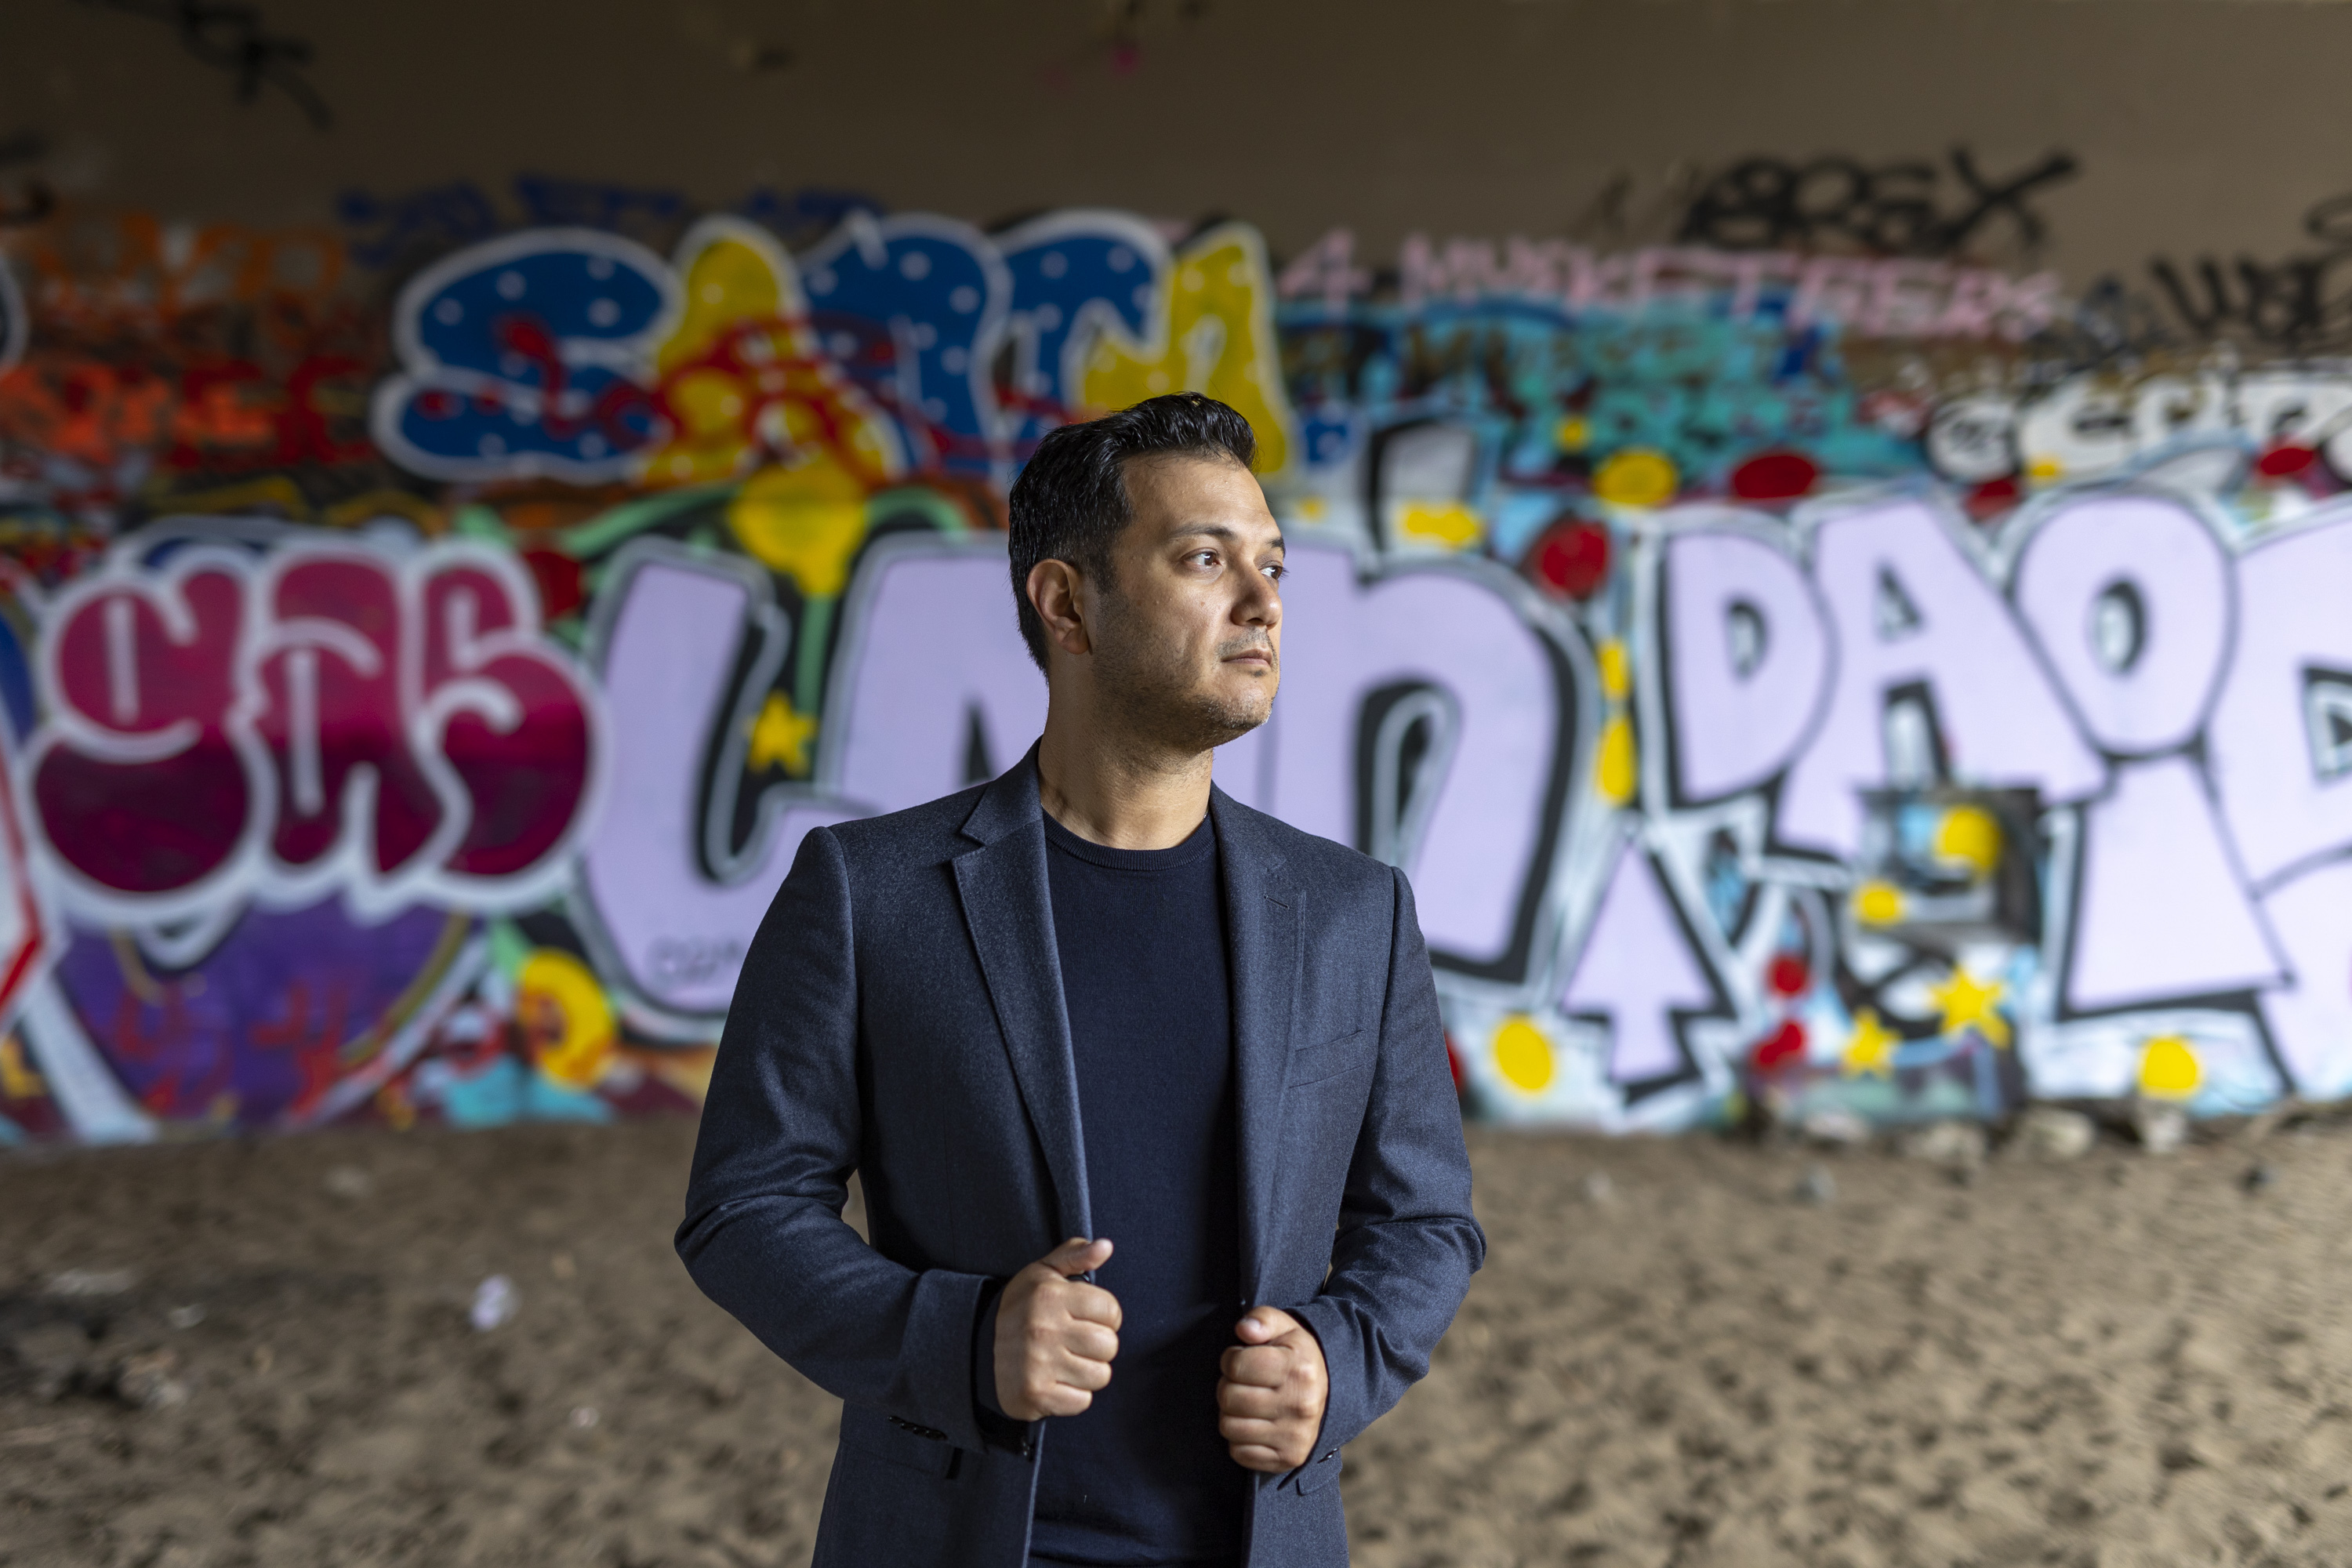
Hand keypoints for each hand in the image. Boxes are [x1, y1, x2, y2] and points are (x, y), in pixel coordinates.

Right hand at [992, 1237, 1121, 1419]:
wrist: (979, 1350)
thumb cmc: (1022, 1309)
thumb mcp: (1043, 1272)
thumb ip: (1076, 1255)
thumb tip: (1105, 1246)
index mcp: (1049, 1296)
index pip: (1110, 1310)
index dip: (1105, 1315)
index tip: (1087, 1317)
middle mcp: (1043, 1329)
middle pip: (1109, 1345)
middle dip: (1099, 1345)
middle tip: (1077, 1342)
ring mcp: (1038, 1363)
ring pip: (1100, 1375)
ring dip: (1088, 1372)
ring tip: (1067, 1361)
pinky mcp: (1036, 1393)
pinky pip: (1082, 1401)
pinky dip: (1074, 1395)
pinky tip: (1057, 1380)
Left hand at [1217, 1306, 1327, 1471]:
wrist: (1334, 1392)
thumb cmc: (1298, 1357)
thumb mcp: (1285, 1328)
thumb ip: (1262, 1319)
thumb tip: (1243, 1329)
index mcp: (1298, 1368)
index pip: (1236, 1366)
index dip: (1231, 1359)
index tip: (1242, 1359)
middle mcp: (1299, 1404)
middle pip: (1229, 1398)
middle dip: (1228, 1385)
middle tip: (1244, 1382)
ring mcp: (1295, 1435)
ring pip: (1229, 1427)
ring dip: (1231, 1413)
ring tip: (1248, 1402)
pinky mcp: (1288, 1458)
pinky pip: (1239, 1452)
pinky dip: (1240, 1439)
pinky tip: (1256, 1424)